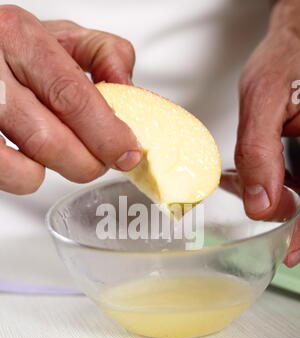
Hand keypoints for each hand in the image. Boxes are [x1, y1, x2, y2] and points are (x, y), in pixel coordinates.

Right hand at [0, 5, 141, 194]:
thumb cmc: (13, 49)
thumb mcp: (58, 36)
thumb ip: (102, 53)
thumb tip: (127, 87)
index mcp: (19, 38)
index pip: (72, 96)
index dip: (106, 134)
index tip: (127, 152)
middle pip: (51, 138)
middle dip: (89, 162)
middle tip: (102, 161)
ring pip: (29, 160)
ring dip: (61, 169)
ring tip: (68, 154)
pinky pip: (6, 173)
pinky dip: (27, 177)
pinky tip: (33, 159)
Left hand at [232, 0, 299, 266]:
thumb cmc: (291, 54)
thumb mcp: (263, 95)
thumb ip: (258, 151)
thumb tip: (259, 205)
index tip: (292, 255)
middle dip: (285, 209)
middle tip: (257, 197)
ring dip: (277, 195)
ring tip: (246, 179)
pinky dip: (277, 182)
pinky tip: (255, 172)